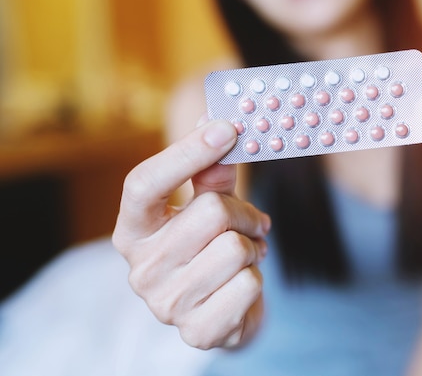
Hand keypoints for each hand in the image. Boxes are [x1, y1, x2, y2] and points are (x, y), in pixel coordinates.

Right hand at [112, 119, 270, 348]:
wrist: (222, 309)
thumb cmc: (210, 246)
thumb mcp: (207, 205)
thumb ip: (211, 173)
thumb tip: (216, 124)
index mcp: (132, 228)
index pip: (144, 184)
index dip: (186, 152)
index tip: (227, 128)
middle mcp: (140, 267)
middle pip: (210, 213)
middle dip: (243, 214)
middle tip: (251, 223)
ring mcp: (165, 304)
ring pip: (235, 250)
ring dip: (252, 248)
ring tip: (245, 256)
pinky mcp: (196, 331)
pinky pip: (248, 286)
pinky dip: (256, 279)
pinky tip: (242, 283)